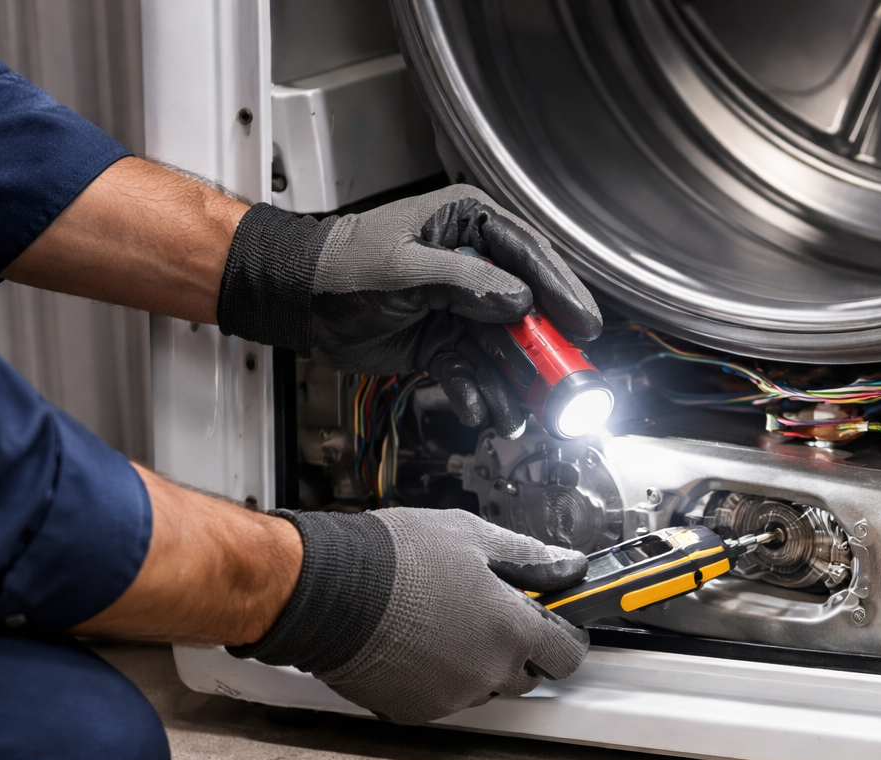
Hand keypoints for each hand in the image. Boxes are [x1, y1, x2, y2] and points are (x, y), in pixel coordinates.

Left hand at [216, 183, 602, 437]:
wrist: (297, 300)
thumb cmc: (340, 267)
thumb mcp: (405, 269)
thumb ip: (465, 283)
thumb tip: (517, 302)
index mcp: (467, 226)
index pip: (530, 257)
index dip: (561, 292)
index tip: (584, 325)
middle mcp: (472, 266)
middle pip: (526, 310)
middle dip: (541, 351)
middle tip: (564, 383)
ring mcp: (460, 307)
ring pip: (502, 349)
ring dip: (512, 384)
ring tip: (519, 412)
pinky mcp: (444, 341)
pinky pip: (472, 371)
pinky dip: (478, 393)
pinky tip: (481, 410)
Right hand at [228, 508, 590, 724]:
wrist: (327, 590)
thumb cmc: (395, 559)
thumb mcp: (474, 537)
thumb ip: (531, 556)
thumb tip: (569, 565)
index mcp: (511, 630)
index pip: (568, 653)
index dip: (566, 634)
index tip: (558, 620)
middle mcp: (487, 672)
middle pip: (527, 675)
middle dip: (519, 648)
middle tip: (492, 612)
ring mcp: (450, 696)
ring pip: (483, 687)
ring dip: (477, 663)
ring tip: (445, 622)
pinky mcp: (414, 711)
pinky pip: (443, 698)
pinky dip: (438, 677)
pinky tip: (417, 643)